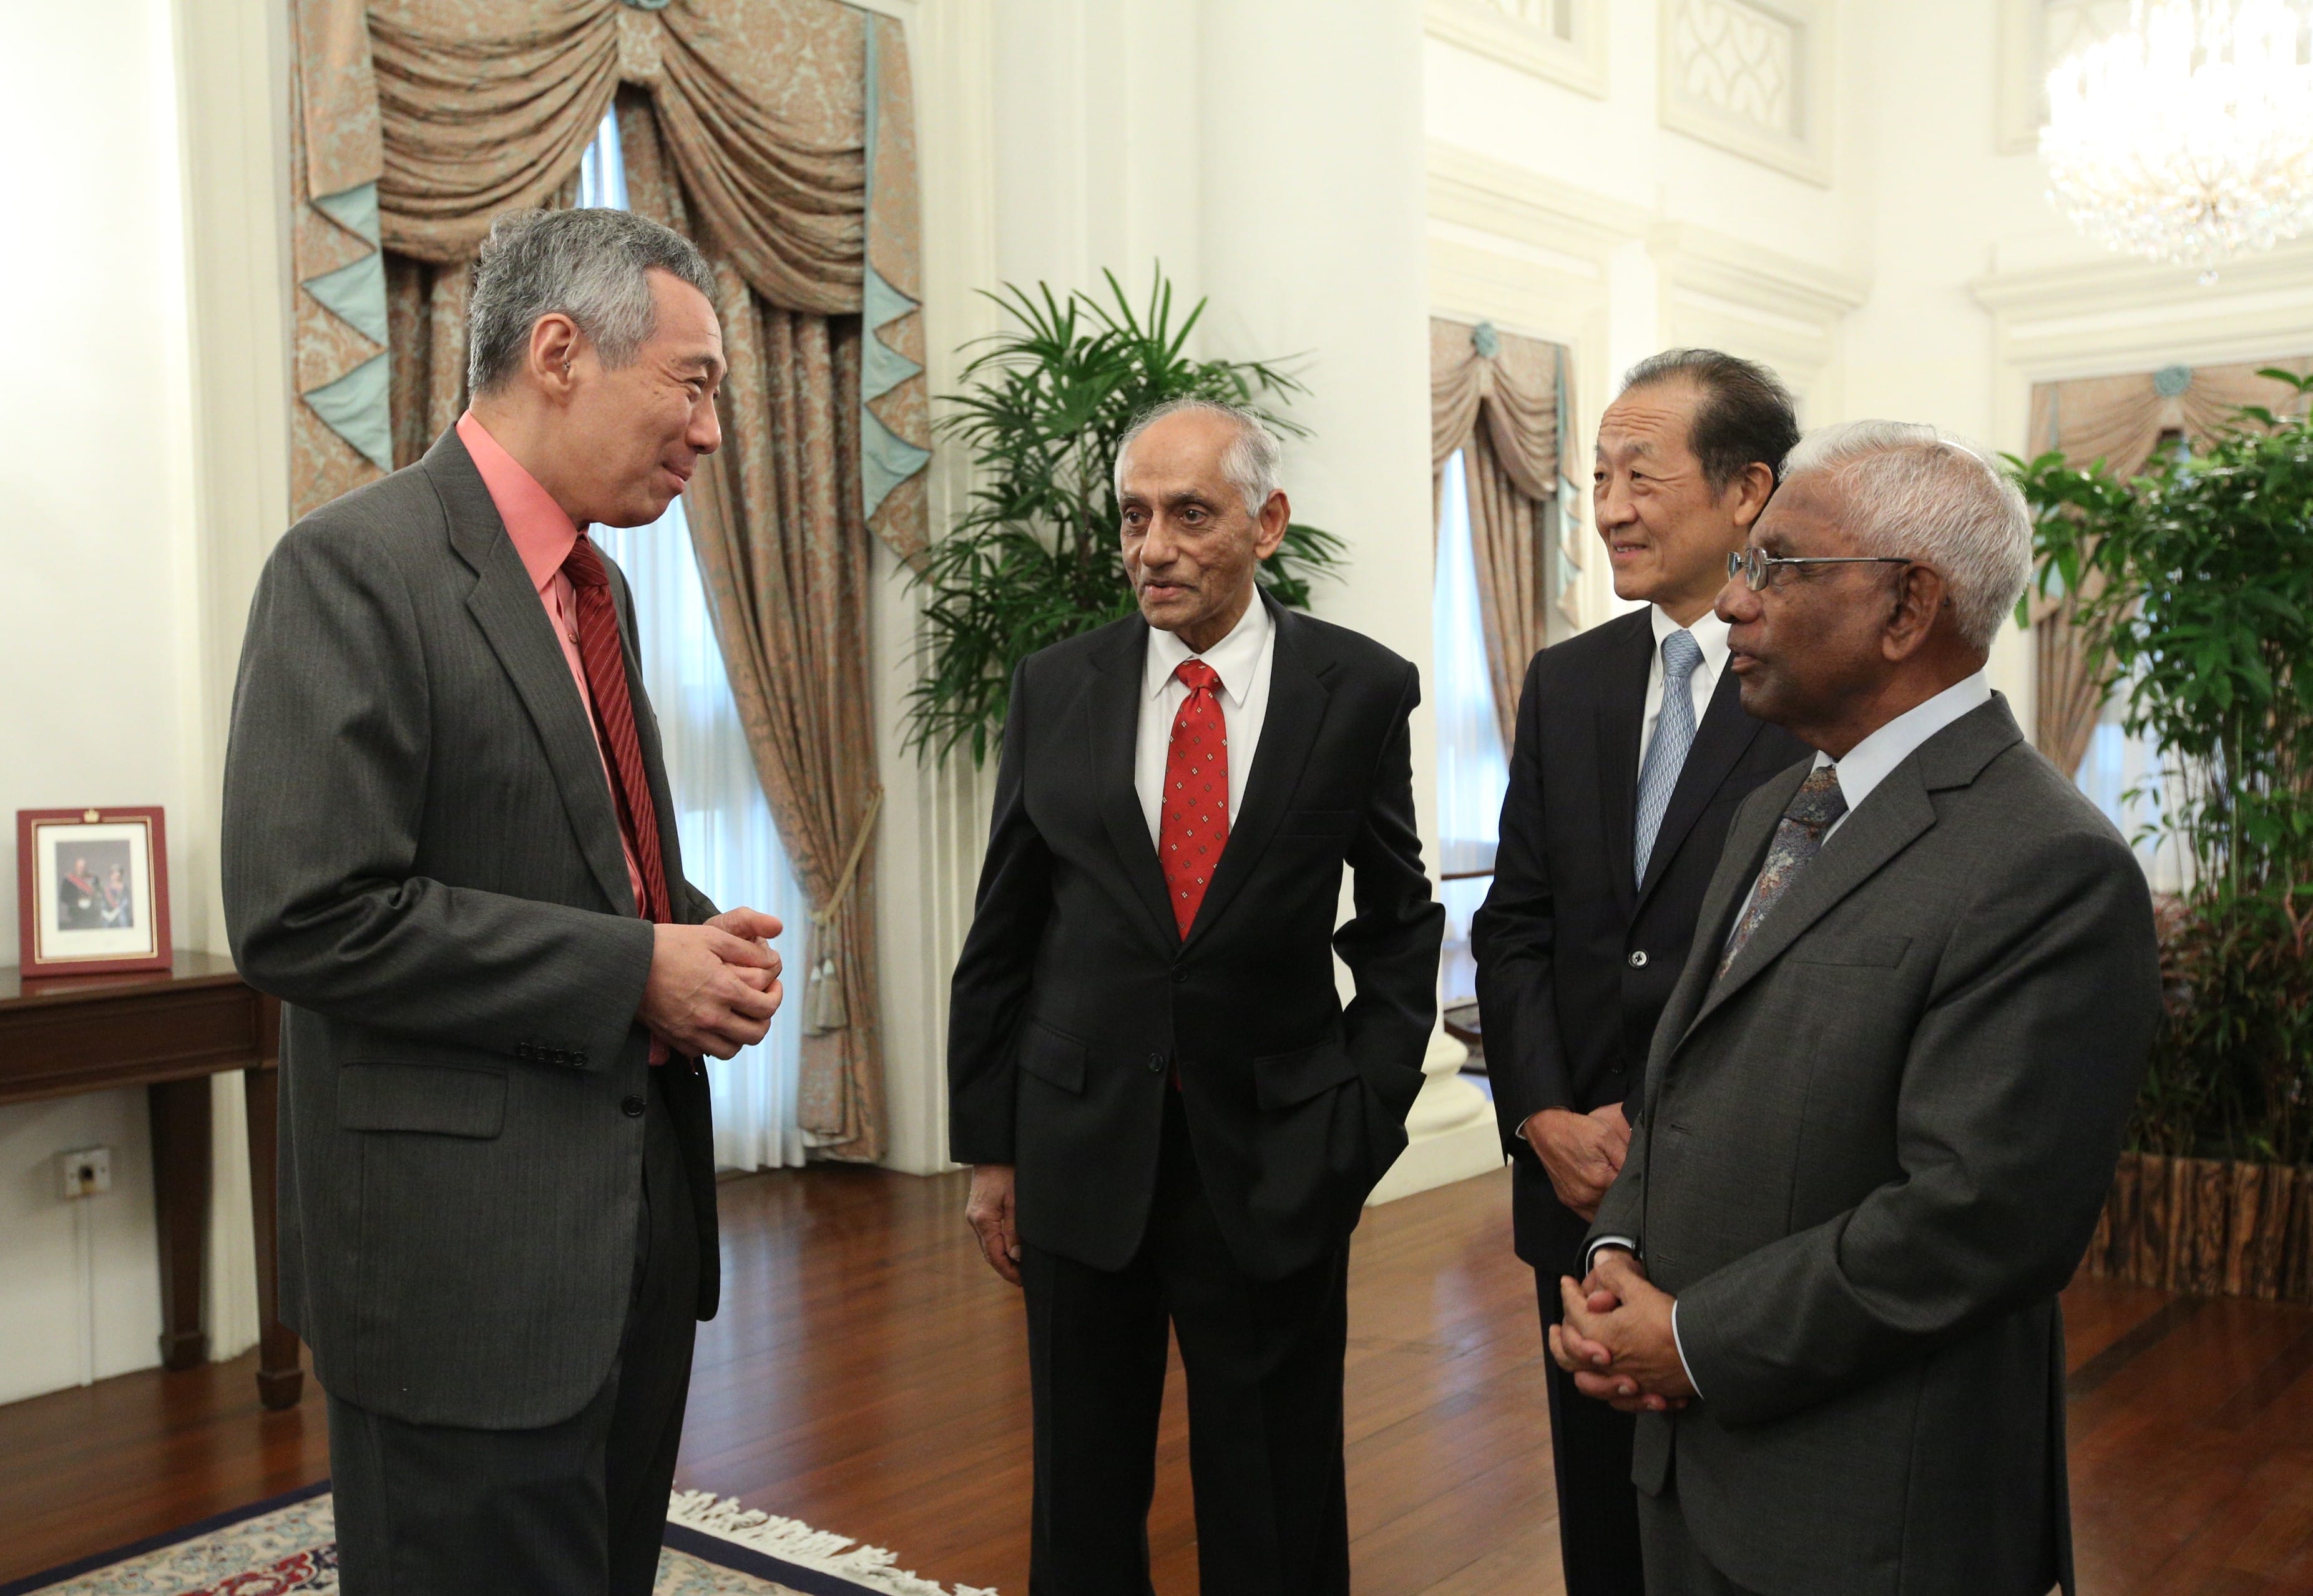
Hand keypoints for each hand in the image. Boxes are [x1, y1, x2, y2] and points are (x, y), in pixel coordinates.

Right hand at [639, 921, 782, 1058]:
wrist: (627, 963)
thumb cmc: (670, 945)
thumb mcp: (712, 936)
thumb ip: (747, 951)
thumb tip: (773, 962)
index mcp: (724, 989)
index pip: (766, 1008)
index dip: (776, 996)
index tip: (772, 986)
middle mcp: (710, 1016)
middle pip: (755, 1034)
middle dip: (764, 1019)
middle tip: (759, 1003)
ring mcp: (692, 1032)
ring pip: (732, 1050)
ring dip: (741, 1035)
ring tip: (738, 1016)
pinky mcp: (676, 1040)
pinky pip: (706, 1052)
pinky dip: (716, 1042)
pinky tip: (714, 1023)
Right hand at [966, 1165, 1021, 1285]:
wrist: (992, 1150)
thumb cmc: (1006, 1170)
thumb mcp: (1016, 1200)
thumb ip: (1014, 1229)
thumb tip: (1016, 1255)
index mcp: (983, 1220)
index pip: (995, 1255)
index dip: (1008, 1271)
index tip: (1022, 1282)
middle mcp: (974, 1221)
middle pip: (989, 1254)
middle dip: (1005, 1268)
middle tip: (1023, 1280)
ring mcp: (974, 1216)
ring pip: (987, 1246)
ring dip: (1002, 1258)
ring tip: (1019, 1268)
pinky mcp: (977, 1211)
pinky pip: (987, 1235)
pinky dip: (997, 1246)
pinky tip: (1010, 1249)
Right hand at [1522, 1103, 1630, 1220]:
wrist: (1546, 1130)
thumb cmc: (1577, 1131)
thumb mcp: (1608, 1135)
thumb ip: (1627, 1156)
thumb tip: (1641, 1173)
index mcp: (1601, 1180)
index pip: (1630, 1193)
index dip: (1635, 1183)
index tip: (1634, 1174)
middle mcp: (1588, 1196)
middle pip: (1617, 1204)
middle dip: (1623, 1193)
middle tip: (1620, 1176)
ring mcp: (1576, 1201)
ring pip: (1604, 1212)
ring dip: (1611, 1202)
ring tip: (1610, 1184)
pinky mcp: (1568, 1202)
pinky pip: (1590, 1213)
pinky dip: (1598, 1206)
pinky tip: (1600, 1192)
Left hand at [1548, 1249, 1693, 1413]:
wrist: (1704, 1355)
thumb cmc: (1670, 1323)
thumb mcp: (1641, 1291)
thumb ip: (1616, 1275)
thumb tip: (1600, 1259)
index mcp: (1600, 1335)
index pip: (1573, 1312)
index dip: (1568, 1293)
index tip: (1567, 1283)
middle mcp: (1606, 1363)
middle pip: (1568, 1354)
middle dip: (1559, 1337)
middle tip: (1555, 1327)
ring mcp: (1623, 1382)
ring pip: (1587, 1382)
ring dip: (1578, 1369)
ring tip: (1576, 1358)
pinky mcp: (1643, 1394)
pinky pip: (1617, 1402)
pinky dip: (1610, 1393)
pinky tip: (1611, 1385)